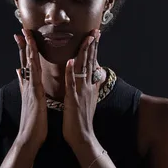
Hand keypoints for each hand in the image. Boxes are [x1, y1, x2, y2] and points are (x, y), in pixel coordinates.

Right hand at [13, 29, 47, 153]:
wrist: (28, 138)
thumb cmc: (33, 123)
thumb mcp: (29, 101)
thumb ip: (24, 85)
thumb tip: (19, 73)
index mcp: (29, 87)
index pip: (26, 65)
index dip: (25, 51)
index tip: (23, 37)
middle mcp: (28, 85)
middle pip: (25, 61)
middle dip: (24, 45)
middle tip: (21, 30)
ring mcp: (30, 89)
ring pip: (29, 65)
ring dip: (28, 49)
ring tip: (26, 35)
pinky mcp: (35, 94)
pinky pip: (34, 75)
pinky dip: (33, 64)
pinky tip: (33, 54)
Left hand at [62, 29, 101, 147]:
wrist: (83, 137)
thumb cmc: (81, 120)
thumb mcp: (89, 100)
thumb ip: (92, 87)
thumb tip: (98, 77)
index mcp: (89, 86)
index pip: (92, 63)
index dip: (93, 49)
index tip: (95, 35)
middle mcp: (87, 87)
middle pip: (90, 62)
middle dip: (92, 45)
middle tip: (95, 30)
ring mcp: (81, 92)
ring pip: (83, 69)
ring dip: (84, 53)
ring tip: (87, 39)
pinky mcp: (73, 99)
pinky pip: (71, 83)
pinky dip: (70, 72)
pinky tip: (69, 60)